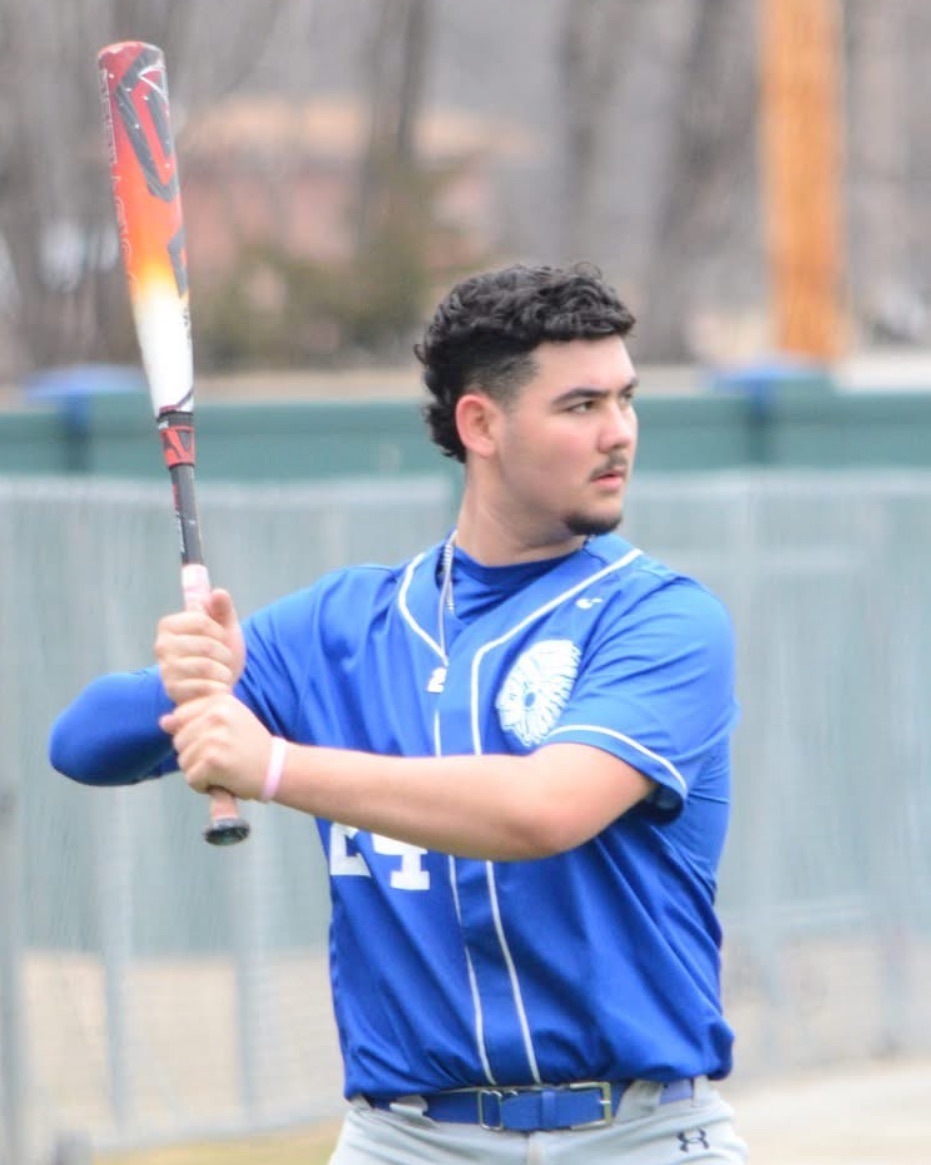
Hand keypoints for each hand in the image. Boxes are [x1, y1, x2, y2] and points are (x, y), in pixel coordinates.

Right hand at [155, 588, 245, 704]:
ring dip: (223, 671)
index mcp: (169, 625)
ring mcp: (166, 670)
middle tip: (222, 659)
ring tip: (220, 673)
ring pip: (206, 666)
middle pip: (206, 644)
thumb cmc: (219, 652)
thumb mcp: (225, 626)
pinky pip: (206, 686)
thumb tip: (219, 593)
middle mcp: (161, 646)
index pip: (201, 620)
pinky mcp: (173, 691)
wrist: (219, 686)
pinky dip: (219, 687)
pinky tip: (216, 687)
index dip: (219, 631)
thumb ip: (222, 608)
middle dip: (224, 653)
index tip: (219, 638)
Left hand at [160, 693, 270, 800]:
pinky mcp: (213, 761)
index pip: (180, 716)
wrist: (276, 767)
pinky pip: (191, 778)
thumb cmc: (249, 745)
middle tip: (221, 757)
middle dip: (194, 755)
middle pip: (178, 740)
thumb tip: (163, 722)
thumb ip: (195, 718)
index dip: (192, 734)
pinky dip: (204, 785)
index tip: (217, 740)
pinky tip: (223, 780)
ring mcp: (214, 737)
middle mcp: (216, 715)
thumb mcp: (227, 721)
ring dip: (198, 771)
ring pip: (183, 761)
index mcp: (219, 701)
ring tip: (223, 768)